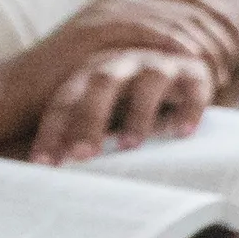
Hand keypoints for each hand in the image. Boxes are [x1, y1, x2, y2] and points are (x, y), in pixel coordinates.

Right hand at [27, 0, 238, 88]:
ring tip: (220, 70)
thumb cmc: (72, 83)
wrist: (18, 90)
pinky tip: (193, 64)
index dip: (221, 15)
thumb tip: (193, 59)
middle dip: (219, 31)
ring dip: (203, 44)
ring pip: (173, 19)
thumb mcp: (118, 60)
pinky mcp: (96, 30)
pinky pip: (148, 32)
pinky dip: (175, 46)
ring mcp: (106, 11)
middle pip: (187, 6)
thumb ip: (149, 50)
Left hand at [29, 46, 215, 161]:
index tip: (44, 163)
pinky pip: (192, 89)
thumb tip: (53, 172)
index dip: (54, 129)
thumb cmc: (134, 103)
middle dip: (89, 119)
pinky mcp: (194, 74)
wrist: (184, 73)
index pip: (66, 100)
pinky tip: (183, 132)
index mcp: (91, 74)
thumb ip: (83, 133)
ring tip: (130, 146)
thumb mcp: (106, 114)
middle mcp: (123, 65)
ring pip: (147, 83)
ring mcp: (159, 66)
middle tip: (82, 156)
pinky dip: (187, 109)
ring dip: (137, 114)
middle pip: (101, 84)